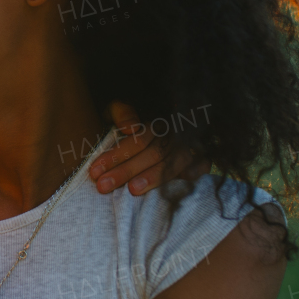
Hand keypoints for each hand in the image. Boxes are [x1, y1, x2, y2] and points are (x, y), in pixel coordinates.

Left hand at [89, 102, 210, 194]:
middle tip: (103, 186)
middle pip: (151, 154)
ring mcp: (189, 147)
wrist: (176, 121)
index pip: (136, 140)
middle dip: (126, 171)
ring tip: (132, 190)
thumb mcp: (125, 107)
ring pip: (172, 163)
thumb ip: (122, 112)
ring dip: (153, 177)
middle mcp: (173, 135)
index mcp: (156, 123)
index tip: (95, 171)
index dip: (116, 155)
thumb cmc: (138, 122)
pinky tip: (181, 181)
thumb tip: (128, 127)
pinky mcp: (203, 159)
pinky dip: (192, 173)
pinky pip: (201, 165)